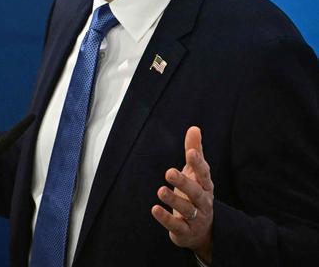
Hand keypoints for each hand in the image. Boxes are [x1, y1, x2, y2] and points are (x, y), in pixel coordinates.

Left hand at [151, 126, 213, 263]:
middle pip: (196, 192)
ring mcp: (196, 218)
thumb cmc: (196, 195)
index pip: (204, 173)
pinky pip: (177, 226)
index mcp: (205, 186)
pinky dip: (166, 218)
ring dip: (174, 200)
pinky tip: (154, 209)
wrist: (204, 231)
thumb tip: (194, 128)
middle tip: (169, 172)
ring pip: (187, 209)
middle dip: (184, 182)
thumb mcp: (196, 174)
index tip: (191, 152)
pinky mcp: (186, 232)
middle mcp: (204, 202)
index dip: (198, 163)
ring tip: (160, 191)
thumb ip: (194, 151)